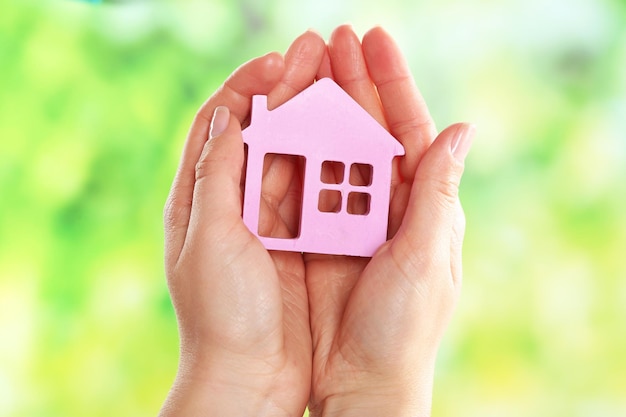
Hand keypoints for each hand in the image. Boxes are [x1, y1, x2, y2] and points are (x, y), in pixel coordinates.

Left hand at [159, 30, 327, 416]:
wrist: (250, 377)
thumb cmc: (220, 314)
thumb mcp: (207, 238)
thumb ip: (216, 175)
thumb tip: (230, 115)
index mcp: (200, 199)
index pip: (220, 124)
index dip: (247, 87)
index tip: (278, 62)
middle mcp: (234, 204)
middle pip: (261, 132)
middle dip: (288, 91)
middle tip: (318, 53)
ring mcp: (269, 222)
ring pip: (292, 157)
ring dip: (313, 120)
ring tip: (338, 83)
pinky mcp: (300, 242)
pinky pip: (316, 192)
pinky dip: (331, 164)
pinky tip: (351, 140)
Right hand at [303, 26, 474, 416]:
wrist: (360, 380)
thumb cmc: (402, 327)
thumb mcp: (426, 257)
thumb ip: (436, 193)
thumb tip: (461, 129)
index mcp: (419, 203)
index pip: (408, 128)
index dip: (392, 82)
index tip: (373, 38)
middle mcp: (382, 203)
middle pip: (365, 129)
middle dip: (349, 81)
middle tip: (330, 37)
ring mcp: (345, 216)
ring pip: (329, 149)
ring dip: (317, 107)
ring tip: (301, 65)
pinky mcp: (313, 234)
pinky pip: (300, 184)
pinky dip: (290, 152)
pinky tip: (278, 121)